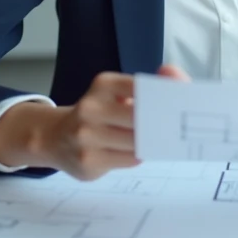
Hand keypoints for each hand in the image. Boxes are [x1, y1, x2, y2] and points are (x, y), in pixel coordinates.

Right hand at [0, 64, 189, 180]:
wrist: (55, 137)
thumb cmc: (96, 112)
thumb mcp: (116, 93)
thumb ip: (146, 86)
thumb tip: (174, 75)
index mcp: (103, 84)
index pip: (143, 89)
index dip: (165, 97)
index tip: (182, 104)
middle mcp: (91, 108)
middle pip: (141, 119)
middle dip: (160, 124)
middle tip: (176, 127)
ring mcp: (86, 136)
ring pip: (137, 143)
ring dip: (149, 143)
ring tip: (155, 139)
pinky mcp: (88, 162)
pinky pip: (129, 160)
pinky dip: (137, 156)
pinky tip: (133, 151)